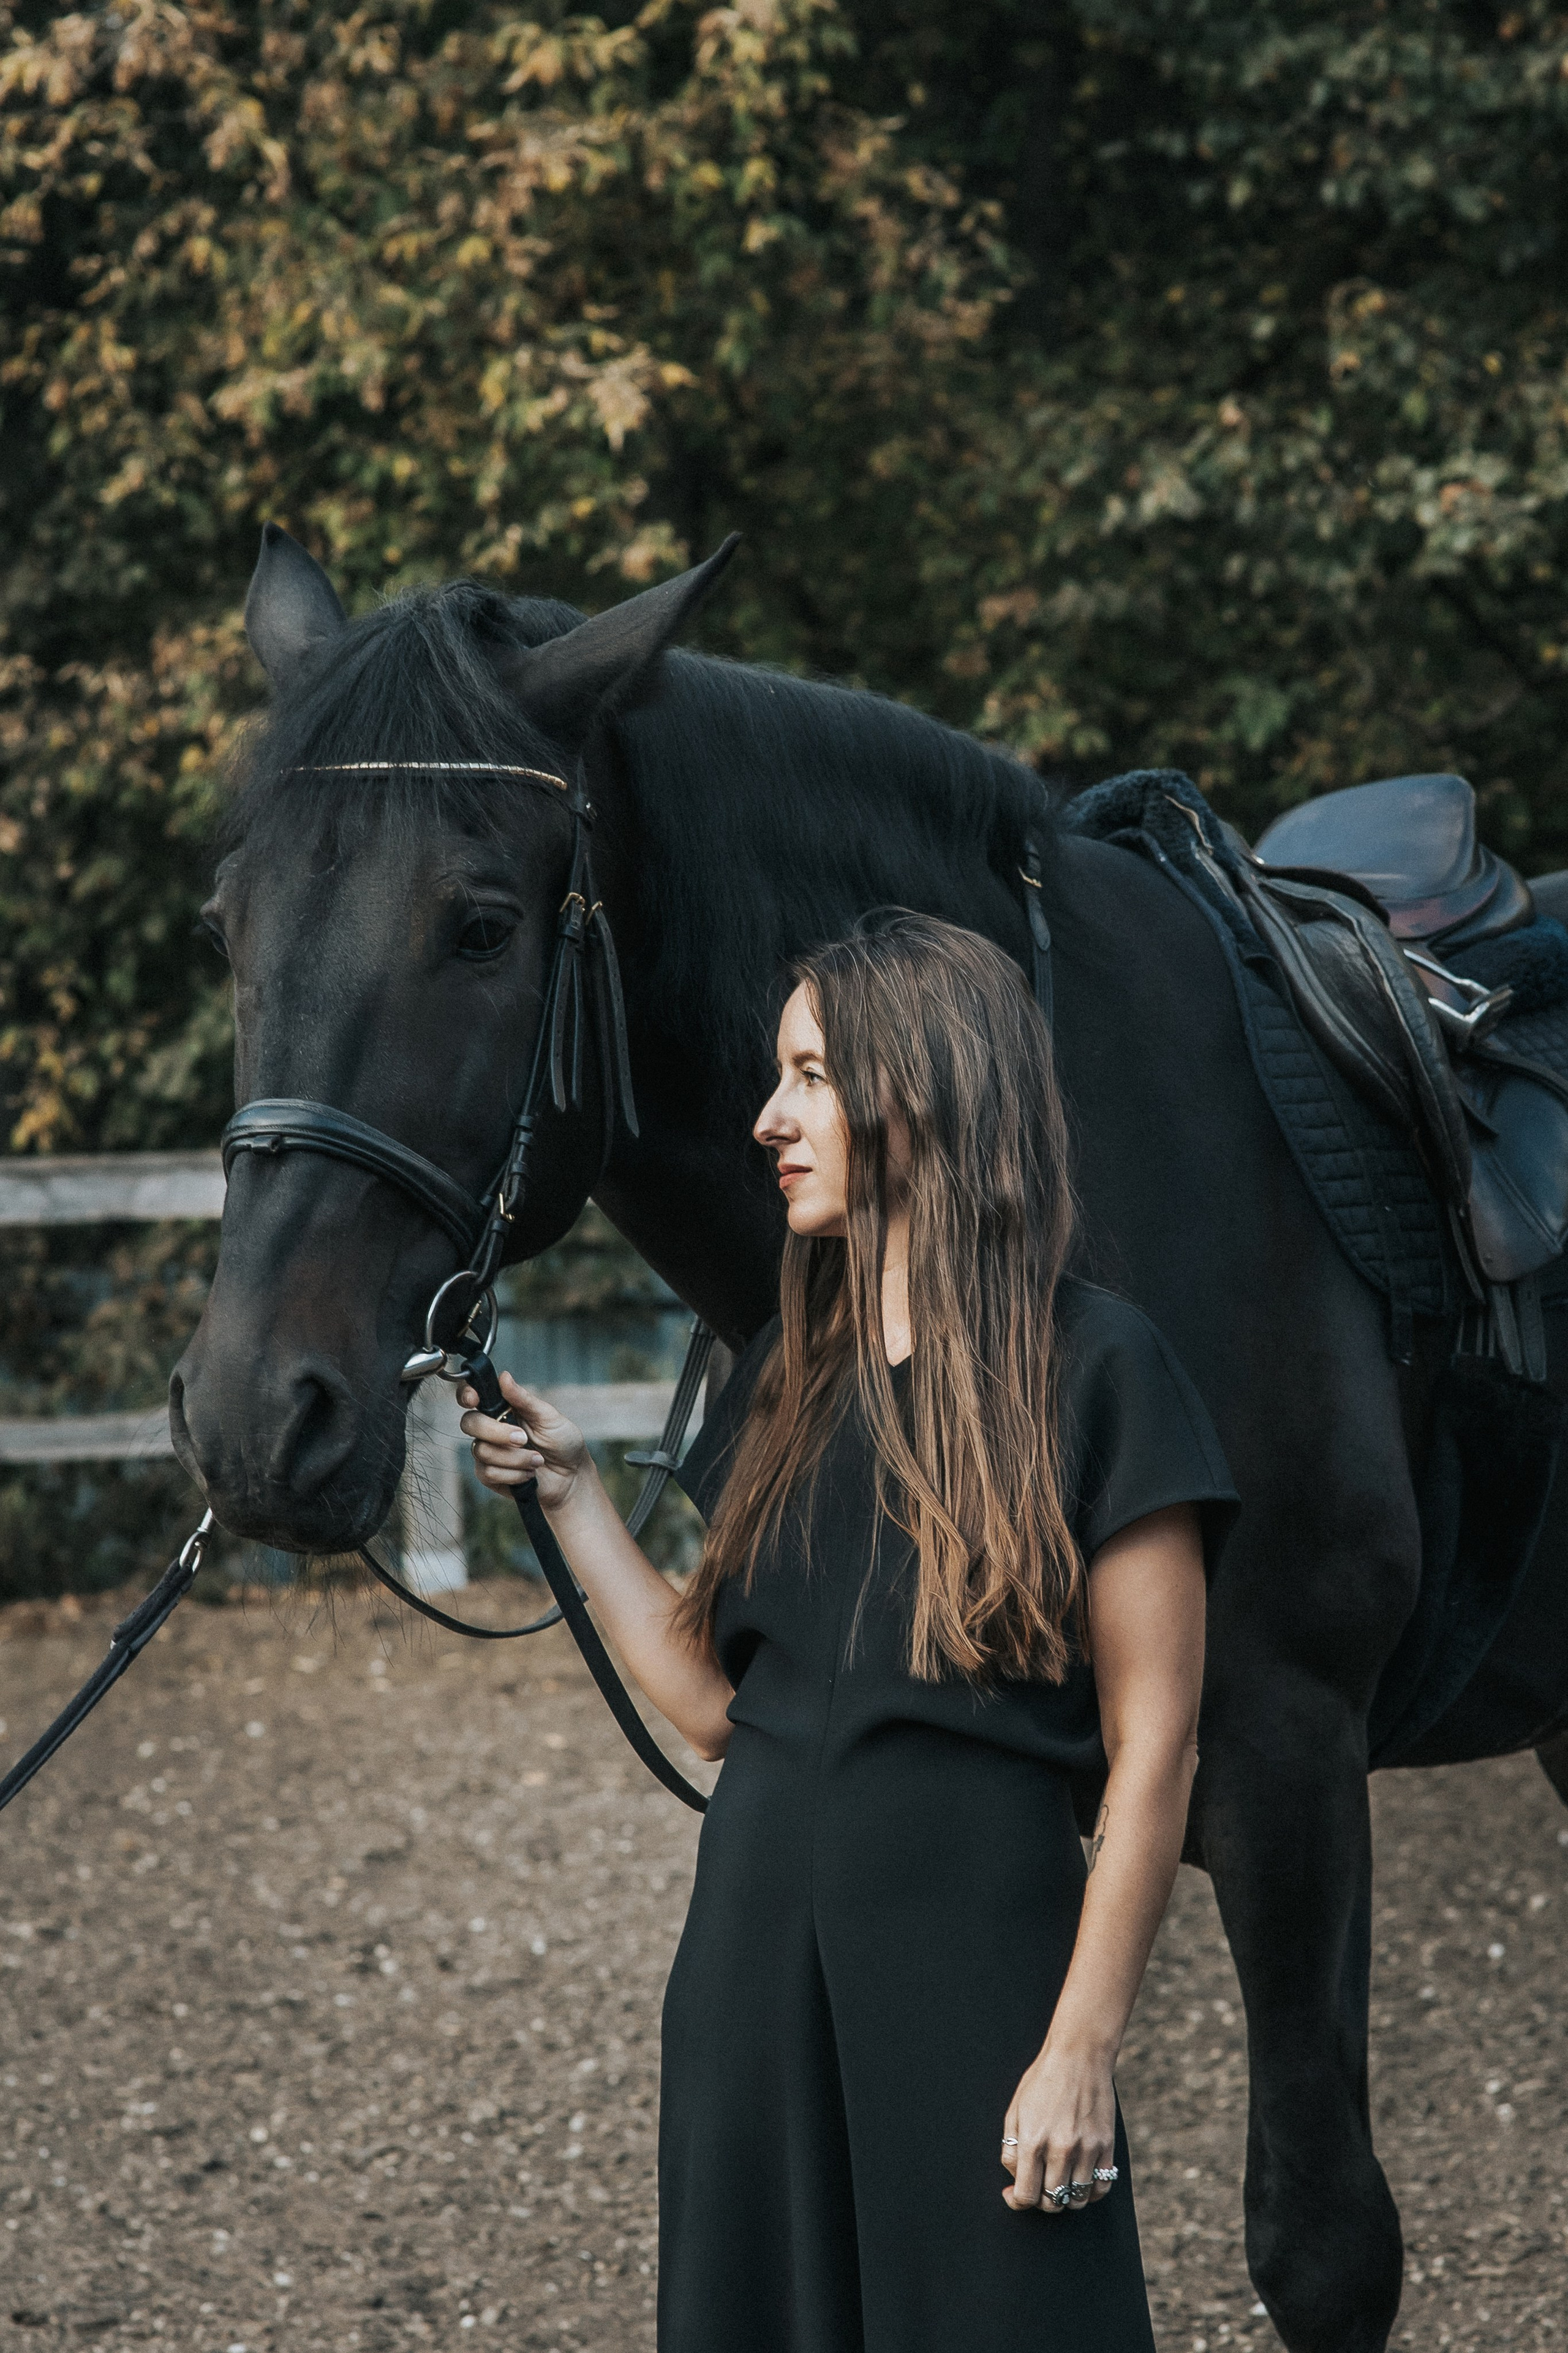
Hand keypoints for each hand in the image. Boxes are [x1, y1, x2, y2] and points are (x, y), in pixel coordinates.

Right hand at [456, 1369, 588, 1511]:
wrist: (572, 1476)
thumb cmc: (563, 1442)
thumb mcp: (548, 1416)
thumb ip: (523, 1399)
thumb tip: (504, 1376)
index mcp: (503, 1408)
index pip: (472, 1396)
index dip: (466, 1395)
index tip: (474, 1399)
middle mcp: (491, 1428)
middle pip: (470, 1423)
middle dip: (497, 1432)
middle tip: (523, 1439)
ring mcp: (489, 1452)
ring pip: (481, 1451)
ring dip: (514, 1458)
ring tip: (537, 1460)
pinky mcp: (491, 1476)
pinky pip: (488, 1473)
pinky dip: (513, 1474)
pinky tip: (529, 1474)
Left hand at [1001, 2041, 1116, 2212]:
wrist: (1079, 2056)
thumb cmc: (1042, 2081)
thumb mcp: (1015, 2110)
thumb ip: (1010, 2150)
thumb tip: (1014, 2183)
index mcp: (1032, 2140)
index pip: (1026, 2195)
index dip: (1017, 2200)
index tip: (1016, 2193)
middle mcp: (1060, 2149)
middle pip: (1052, 2201)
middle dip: (1041, 2200)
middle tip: (1038, 2185)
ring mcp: (1086, 2149)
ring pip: (1076, 2199)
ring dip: (1065, 2198)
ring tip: (1059, 2182)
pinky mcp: (1106, 2146)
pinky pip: (1100, 2188)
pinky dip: (1089, 2192)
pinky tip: (1079, 2180)